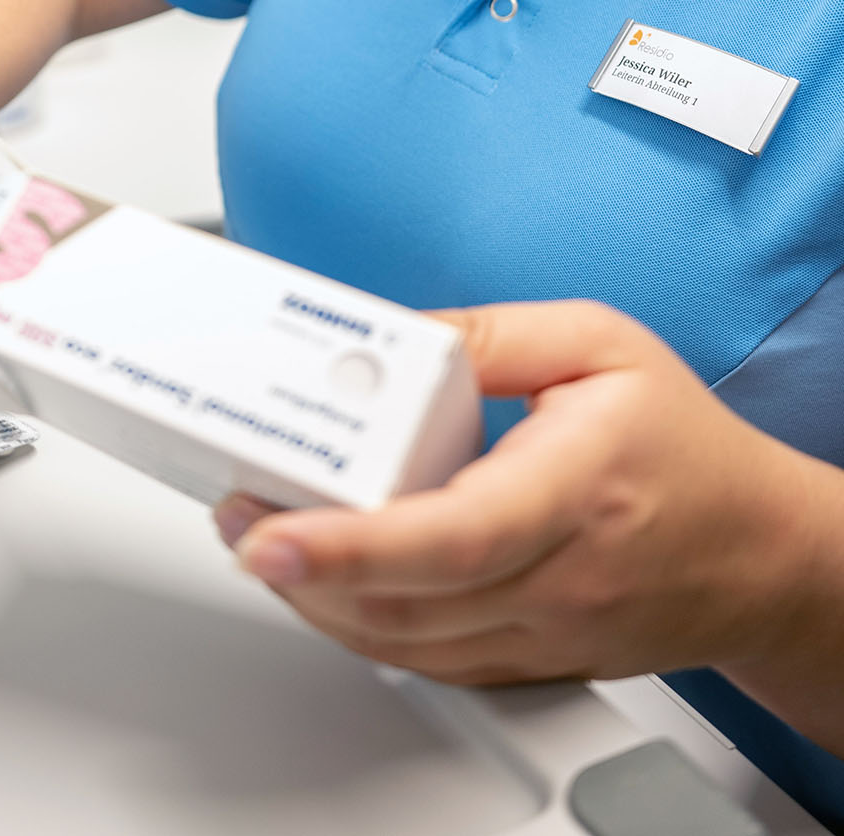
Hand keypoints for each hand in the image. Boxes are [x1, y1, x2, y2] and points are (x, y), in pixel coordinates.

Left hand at [213, 300, 819, 685]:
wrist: (762, 552)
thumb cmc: (687, 445)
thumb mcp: (600, 344)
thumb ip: (490, 334)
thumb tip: (391, 336)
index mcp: (574, 491)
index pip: (450, 538)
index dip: (350, 544)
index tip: (273, 530)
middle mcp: (556, 581)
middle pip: (407, 602)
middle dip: (301, 567)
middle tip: (236, 513)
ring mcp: (542, 635)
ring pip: (406, 643)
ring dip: (319, 601)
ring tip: (261, 538)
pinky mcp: (529, 662)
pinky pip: (430, 661)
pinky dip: (363, 628)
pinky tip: (324, 584)